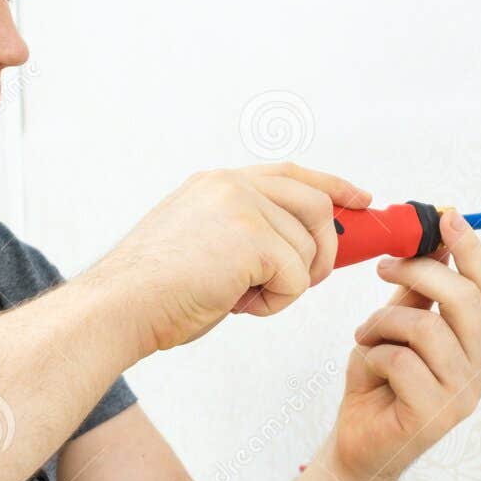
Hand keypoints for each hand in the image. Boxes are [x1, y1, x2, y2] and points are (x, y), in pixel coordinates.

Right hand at [87, 163, 371, 355]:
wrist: (119, 307)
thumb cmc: (155, 292)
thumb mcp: (205, 245)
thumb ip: (247, 234)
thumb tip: (300, 251)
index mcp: (218, 184)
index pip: (291, 174)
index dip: (333, 186)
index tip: (361, 200)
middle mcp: (231, 185)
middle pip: (315, 206)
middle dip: (324, 249)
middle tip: (304, 282)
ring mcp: (241, 207)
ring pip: (306, 248)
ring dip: (287, 286)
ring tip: (243, 300)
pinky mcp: (252, 238)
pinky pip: (296, 277)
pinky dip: (277, 302)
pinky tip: (239, 306)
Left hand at [328, 208, 480, 480]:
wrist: (358, 445)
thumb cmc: (379, 387)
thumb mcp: (397, 329)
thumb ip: (418, 294)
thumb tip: (435, 248)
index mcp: (477, 345)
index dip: (471, 250)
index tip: (448, 218)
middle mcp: (478, 369)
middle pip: (465, 301)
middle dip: (420, 273)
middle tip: (385, 268)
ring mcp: (459, 395)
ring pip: (426, 328)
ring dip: (383, 323)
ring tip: (366, 336)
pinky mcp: (432, 415)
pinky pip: (399, 361)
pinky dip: (372, 355)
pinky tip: (367, 367)